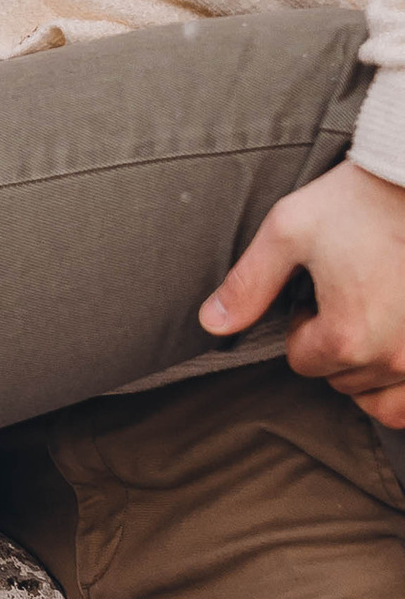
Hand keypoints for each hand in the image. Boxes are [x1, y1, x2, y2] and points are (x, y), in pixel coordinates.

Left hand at [201, 158, 404, 427]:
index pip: (302, 360)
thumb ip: (248, 284)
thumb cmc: (357, 201)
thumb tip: (211, 325)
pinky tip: (390, 348)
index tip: (320, 289)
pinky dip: (396, 389)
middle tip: (348, 295)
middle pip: (340, 378)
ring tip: (373, 317)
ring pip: (377, 396)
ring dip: (367, 368)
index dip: (302, 324)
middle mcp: (392, 359)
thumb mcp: (289, 231)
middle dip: (335, 344)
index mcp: (347, 336)